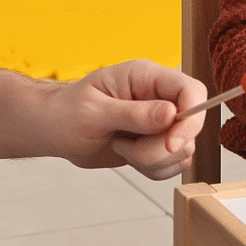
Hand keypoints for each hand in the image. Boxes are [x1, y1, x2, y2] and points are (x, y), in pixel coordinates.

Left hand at [45, 60, 207, 180]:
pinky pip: (172, 164)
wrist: (54, 130)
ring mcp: (160, 122)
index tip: (171, 143)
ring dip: (152, 160)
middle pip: (190, 127)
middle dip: (160, 148)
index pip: (191, 90)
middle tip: (125, 146)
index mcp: (146, 76)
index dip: (191, 118)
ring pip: (183, 150)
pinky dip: (152, 169)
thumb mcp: (94, 112)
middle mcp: (159, 97)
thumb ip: (134, 114)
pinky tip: (127, 156)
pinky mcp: (157, 143)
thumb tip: (172, 114)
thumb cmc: (66, 112)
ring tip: (121, 146)